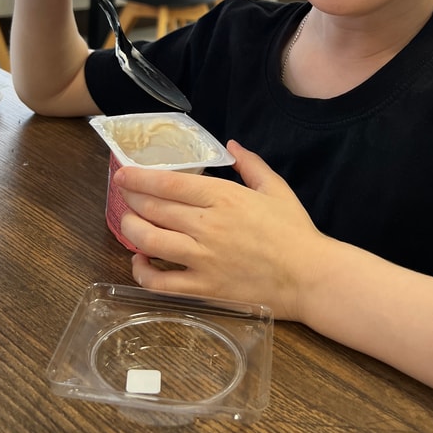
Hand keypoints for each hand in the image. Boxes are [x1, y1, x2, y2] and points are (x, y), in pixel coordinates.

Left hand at [114, 140, 325, 318]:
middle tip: (124, 193)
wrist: (309, 276)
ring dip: (132, 229)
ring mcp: (202, 260)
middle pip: (154, 209)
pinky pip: (160, 283)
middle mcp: (207, 226)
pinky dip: (142, 273)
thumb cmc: (294, 231)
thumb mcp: (275, 188)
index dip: (140, 178)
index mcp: (223, 198)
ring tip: (129, 222)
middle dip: (131, 199)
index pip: (169, 184)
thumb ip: (250, 164)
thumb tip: (232, 143)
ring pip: (150, 242)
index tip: (123, 173)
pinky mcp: (203, 289)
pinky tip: (140, 262)